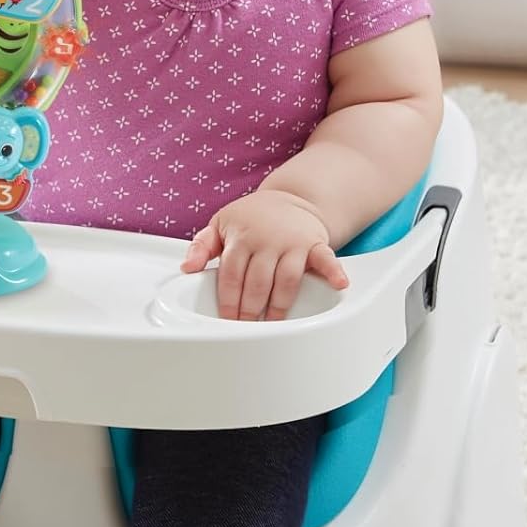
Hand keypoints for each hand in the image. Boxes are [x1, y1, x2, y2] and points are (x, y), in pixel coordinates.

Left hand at [181, 191, 348, 321]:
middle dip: (250, 309)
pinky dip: (334, 271)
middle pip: (257, 282)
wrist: (290, 198)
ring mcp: (293, 241)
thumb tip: (188, 268)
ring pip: (286, 279)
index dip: (229, 300)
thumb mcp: (220, 224)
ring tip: (272, 323)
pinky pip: (327, 258)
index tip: (228, 320)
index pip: (232, 275)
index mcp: (241, 236)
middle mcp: (267, 239)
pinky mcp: (315, 244)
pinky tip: (339, 285)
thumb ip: (202, 246)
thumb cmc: (252, 217)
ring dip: (279, 305)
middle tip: (247, 328)